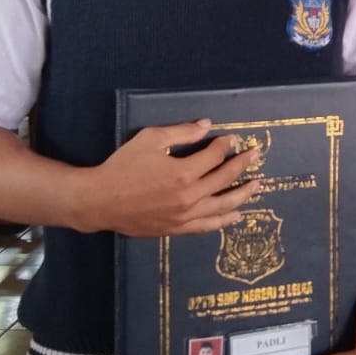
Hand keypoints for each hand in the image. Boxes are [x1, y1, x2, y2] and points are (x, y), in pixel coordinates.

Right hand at [78, 121, 260, 236]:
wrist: (99, 201)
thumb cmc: (123, 167)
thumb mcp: (150, 140)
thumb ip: (182, 132)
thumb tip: (207, 125)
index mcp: (184, 172)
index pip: (215, 156)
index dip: (226, 144)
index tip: (233, 138)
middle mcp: (189, 197)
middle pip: (224, 179)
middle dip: (242, 165)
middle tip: (256, 156)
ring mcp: (184, 216)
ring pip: (222, 206)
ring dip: (242, 195)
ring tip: (256, 186)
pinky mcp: (176, 229)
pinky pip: (207, 226)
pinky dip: (223, 221)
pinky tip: (235, 215)